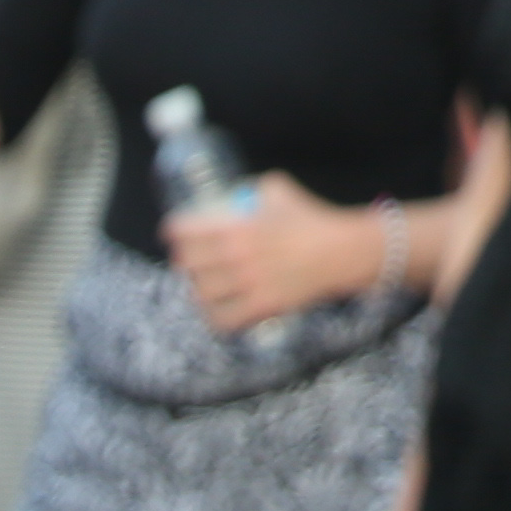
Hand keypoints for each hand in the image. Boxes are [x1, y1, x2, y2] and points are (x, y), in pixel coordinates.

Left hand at [166, 178, 366, 336]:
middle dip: (183, 260)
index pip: (186, 231)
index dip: (173, 231)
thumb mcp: (276, 190)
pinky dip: (214, 316)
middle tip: (186, 259)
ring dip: (198, 288)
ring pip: (201, 293)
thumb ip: (250, 190)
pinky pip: (223, 320)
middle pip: (187, 264)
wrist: (339, 251)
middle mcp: (237, 257)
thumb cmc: (309, 217)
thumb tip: (234, 195)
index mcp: (236, 226)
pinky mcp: (261, 307)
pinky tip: (215, 309)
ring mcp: (248, 285)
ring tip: (201, 284)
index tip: (170, 233)